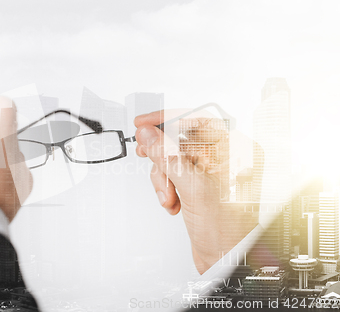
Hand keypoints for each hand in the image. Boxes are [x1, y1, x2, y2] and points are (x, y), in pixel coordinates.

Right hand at [134, 110, 256, 273]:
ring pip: (173, 158)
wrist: (226, 261)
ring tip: (168, 194)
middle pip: (181, 139)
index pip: (198, 120)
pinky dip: (167, 186)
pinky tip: (172, 201)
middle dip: (162, 154)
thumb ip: (168, 157)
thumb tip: (149, 134)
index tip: (144, 122)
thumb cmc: (227, 231)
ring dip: (163, 176)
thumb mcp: (194, 188)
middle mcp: (225, 158)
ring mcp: (211, 172)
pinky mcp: (199, 185)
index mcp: (236, 150)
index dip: (168, 118)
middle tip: (144, 151)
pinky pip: (174, 174)